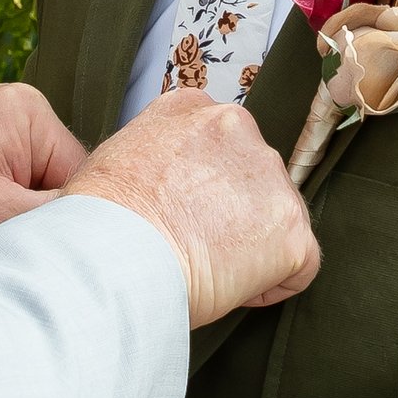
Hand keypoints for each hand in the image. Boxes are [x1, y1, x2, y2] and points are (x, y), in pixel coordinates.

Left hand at [0, 81, 89, 272]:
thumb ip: (58, 221)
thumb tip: (114, 234)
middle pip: (62, 187)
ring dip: (16, 228)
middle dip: (39, 225)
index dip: (70, 222)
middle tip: (9, 249)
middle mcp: (17, 114)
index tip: (52, 253)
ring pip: (36, 199)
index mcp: (28, 112)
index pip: (85, 177)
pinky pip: (11, 198)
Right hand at [60, 91, 320, 327]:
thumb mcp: (115, 159)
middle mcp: (235, 126)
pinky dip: (271, 284)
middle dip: (232, 212)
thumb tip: (163, 190)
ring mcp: (268, 174)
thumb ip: (155, 157)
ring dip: (252, 245)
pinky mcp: (290, 227)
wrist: (112, 252)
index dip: (202, 187)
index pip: (216, 143)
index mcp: (189, 107)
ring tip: (205, 268)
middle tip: (192, 244)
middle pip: (251, 176)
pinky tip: (230, 289)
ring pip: (276, 216)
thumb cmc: (99, 220)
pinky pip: (298, 265)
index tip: (182, 213)